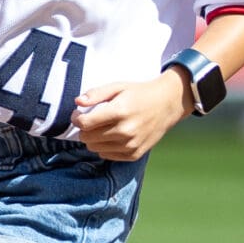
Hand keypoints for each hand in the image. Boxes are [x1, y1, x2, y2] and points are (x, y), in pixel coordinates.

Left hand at [72, 70, 191, 160]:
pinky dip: (105, 147)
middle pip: (87, 138)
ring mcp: (131, 145)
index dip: (77, 118)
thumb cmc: (139, 94)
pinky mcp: (134, 154)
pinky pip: (107, 155)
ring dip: (93, 139)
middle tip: (91, 120)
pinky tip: (112, 136)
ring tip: (102, 128)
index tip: (79, 114)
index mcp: (119, 111)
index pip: (85, 123)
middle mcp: (125, 131)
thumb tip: (77, 102)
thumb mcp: (117, 87)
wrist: (167, 104)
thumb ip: (96, 94)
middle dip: (84, 129)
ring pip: (94, 148)